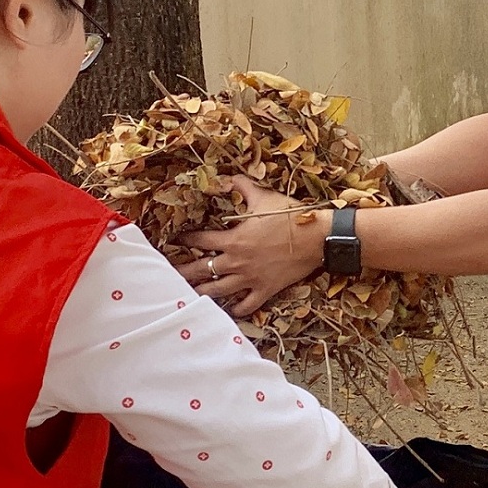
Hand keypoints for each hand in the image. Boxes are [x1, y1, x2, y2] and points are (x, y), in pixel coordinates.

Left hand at [178, 177, 324, 314]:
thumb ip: (242, 185)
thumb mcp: (264, 196)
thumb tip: (226, 178)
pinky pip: (247, 304)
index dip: (186, 239)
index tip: (177, 239)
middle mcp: (236, 262)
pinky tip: (230, 309)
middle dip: (184, 271)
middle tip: (170, 275)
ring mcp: (250, 279)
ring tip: (190, 294)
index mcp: (233, 240)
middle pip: (201, 270)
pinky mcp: (265, 289)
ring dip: (202, 292)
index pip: (200, 241)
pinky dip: (237, 308)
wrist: (316, 238)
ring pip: (218, 291)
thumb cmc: (290, 216)